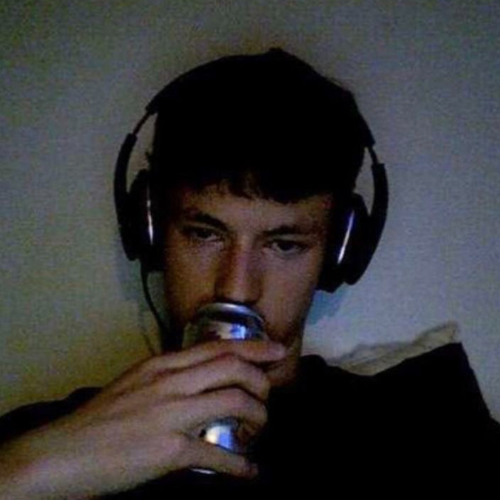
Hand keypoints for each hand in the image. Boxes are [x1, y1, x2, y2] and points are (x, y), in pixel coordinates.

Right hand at [0, 340, 285, 498]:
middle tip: (268, 395)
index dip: (254, 347)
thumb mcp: (136, 383)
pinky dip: (240, 466)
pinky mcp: (168, 450)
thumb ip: (169, 377)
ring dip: (256, 416)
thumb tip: (200, 382)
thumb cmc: (98, 419)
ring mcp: (171, 413)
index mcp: (162, 365)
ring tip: (256, 430)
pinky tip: (248, 472)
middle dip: (261, 380)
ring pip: (234, 402)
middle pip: (233, 367)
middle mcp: (171, 381)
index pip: (218, 347)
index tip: (277, 350)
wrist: (62, 454)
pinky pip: (218, 455)